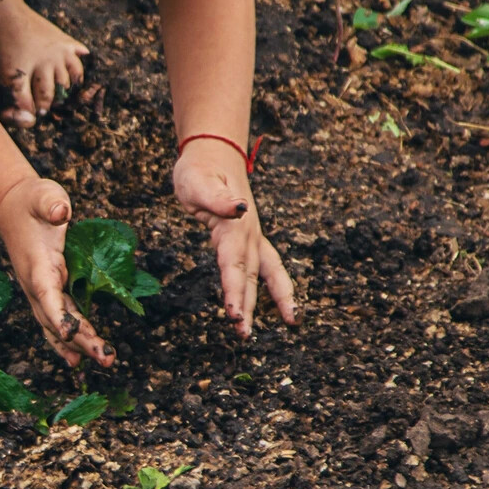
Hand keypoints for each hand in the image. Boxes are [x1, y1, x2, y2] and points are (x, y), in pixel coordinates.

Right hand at [0, 177, 115, 367]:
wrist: (12, 209)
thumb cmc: (31, 202)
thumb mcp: (43, 195)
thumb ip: (51, 204)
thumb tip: (61, 213)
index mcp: (37, 264)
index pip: (46, 294)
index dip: (58, 316)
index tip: (71, 334)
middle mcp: (36, 284)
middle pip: (56, 319)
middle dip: (80, 340)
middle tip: (107, 357)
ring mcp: (41, 292)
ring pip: (57, 325)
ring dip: (78, 346)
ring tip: (103, 361)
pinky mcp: (48, 293)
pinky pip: (57, 321)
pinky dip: (67, 342)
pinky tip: (79, 359)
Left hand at [172, 140, 299, 337]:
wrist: (212, 153)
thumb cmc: (198, 169)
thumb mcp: (197, 181)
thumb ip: (215, 197)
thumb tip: (238, 209)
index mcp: (234, 226)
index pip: (234, 265)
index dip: (235, 291)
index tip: (234, 316)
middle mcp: (248, 234)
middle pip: (252, 275)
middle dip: (250, 306)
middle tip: (245, 334)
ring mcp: (251, 236)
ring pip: (266, 272)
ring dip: (274, 298)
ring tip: (291, 323)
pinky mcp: (247, 238)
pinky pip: (263, 266)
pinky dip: (271, 286)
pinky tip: (277, 304)